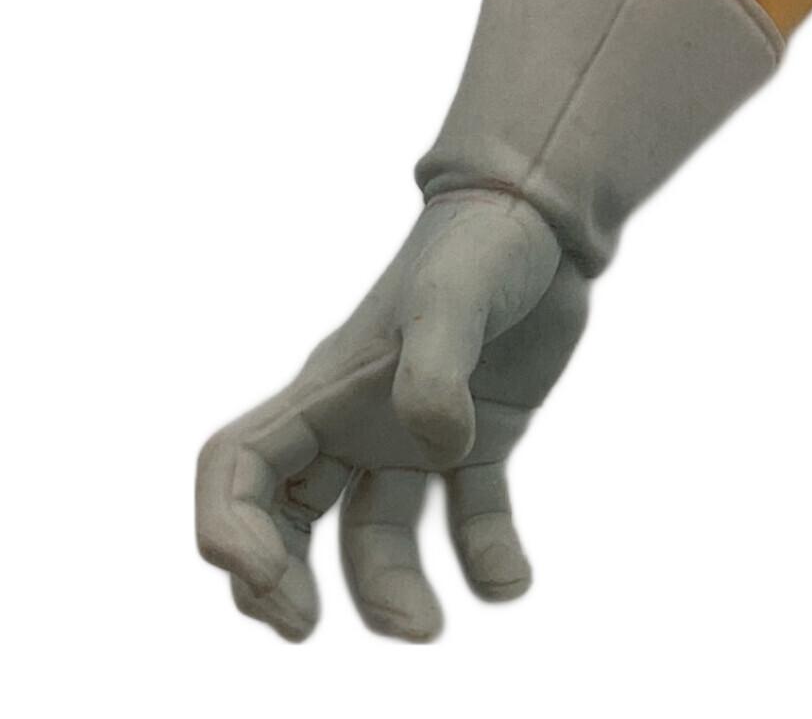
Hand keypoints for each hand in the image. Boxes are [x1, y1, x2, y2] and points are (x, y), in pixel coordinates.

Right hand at [196, 189, 588, 641]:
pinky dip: (484, 556)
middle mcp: (359, 419)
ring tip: (428, 629)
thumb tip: (441, 451)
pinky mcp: (480, 439)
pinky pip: (470, 516)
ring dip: (389, 590)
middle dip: (280, 583)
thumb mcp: (453, 296)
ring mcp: (417, 432)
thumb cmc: (482, 242)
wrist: (543, 220)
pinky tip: (511, 583)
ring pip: (378, 534)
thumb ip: (437, 370)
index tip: (259, 576)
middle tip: (302, 626)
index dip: (229, 526)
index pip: (239, 465)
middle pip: (289, 519)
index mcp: (328, 387)